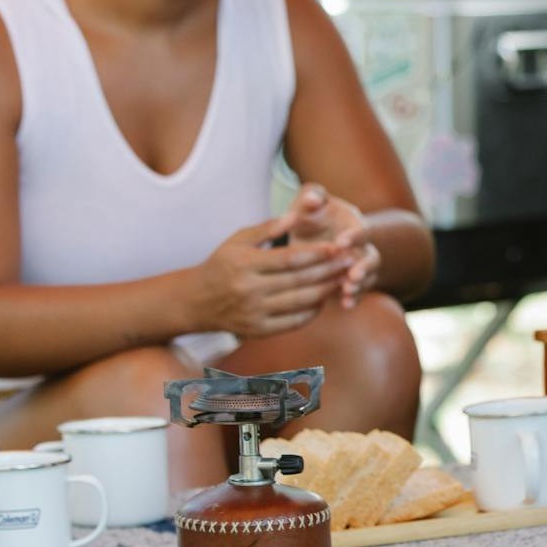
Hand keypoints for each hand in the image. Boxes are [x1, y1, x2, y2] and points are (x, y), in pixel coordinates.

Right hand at [190, 211, 352, 336]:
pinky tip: (324, 300)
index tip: (338, 246)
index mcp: (245, 264)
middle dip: (328, 270)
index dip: (317, 253)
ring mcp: (254, 313)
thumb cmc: (220, 265)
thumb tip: (295, 215)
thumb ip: (267, 228)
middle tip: (350, 261)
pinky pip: (293, 322)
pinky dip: (311, 312)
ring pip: (300, 303)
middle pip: (299, 280)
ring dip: (326, 291)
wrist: (195, 302)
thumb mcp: (237, 240)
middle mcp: (249, 290)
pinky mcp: (258, 331)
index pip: (289, 258)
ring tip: (344, 280)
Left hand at [288, 182, 378, 308]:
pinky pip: (358, 292)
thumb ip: (311, 196)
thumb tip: (312, 199)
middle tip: (353, 276)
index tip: (340, 243)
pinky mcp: (352, 281)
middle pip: (372, 257)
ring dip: (360, 285)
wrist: (312, 233)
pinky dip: (353, 298)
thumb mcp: (309, 202)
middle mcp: (361, 246)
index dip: (354, 236)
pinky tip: (345, 305)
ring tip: (347, 291)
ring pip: (368, 277)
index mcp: (353, 224)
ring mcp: (359, 265)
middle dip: (364, 267)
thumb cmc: (310, 215)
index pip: (361, 230)